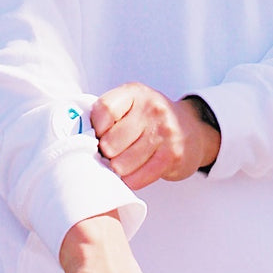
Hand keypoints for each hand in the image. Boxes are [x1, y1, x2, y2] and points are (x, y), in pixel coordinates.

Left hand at [91, 83, 220, 189]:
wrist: (191, 129)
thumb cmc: (150, 120)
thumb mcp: (131, 105)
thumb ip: (108, 114)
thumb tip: (81, 139)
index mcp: (135, 93)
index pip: (104, 110)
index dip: (95, 128)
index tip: (98, 135)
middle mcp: (152, 109)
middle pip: (110, 142)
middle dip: (106, 153)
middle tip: (111, 154)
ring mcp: (164, 132)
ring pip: (122, 164)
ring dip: (118, 168)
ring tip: (123, 163)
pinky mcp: (172, 155)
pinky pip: (138, 177)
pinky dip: (131, 180)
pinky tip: (133, 173)